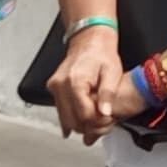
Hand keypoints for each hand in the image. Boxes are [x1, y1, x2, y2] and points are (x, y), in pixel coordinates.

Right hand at [45, 24, 137, 141]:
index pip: (83, 115)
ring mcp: (54, 87)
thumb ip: (108, 94)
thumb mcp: (112, 72)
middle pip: (72, 120)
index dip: (98, 122)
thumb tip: (105, 113)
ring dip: (81, 124)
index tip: (109, 120)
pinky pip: (61, 111)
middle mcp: (60, 85)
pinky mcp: (53, 89)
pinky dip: (72, 118)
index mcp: (75, 80)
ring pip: (64, 119)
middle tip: (104, 122)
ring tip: (96, 119)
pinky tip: (83, 119)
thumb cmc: (101, 53)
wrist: (89, 39)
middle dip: (89, 126)